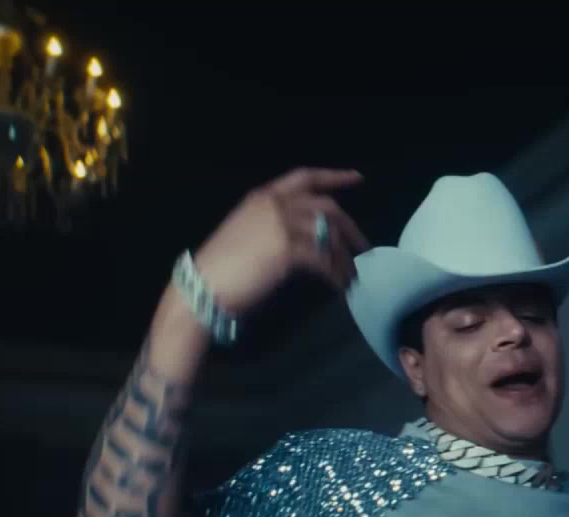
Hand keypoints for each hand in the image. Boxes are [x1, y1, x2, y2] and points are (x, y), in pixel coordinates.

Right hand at [192, 167, 369, 313]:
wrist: (203, 287)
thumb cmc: (222, 266)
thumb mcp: (249, 231)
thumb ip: (278, 225)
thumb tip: (312, 238)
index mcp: (264, 196)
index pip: (305, 177)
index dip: (334, 176)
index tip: (357, 178)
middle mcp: (275, 204)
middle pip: (328, 208)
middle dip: (351, 229)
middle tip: (364, 248)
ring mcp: (282, 225)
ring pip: (329, 237)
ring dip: (345, 260)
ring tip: (352, 278)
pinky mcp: (287, 250)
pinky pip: (324, 260)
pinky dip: (336, 275)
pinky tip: (340, 287)